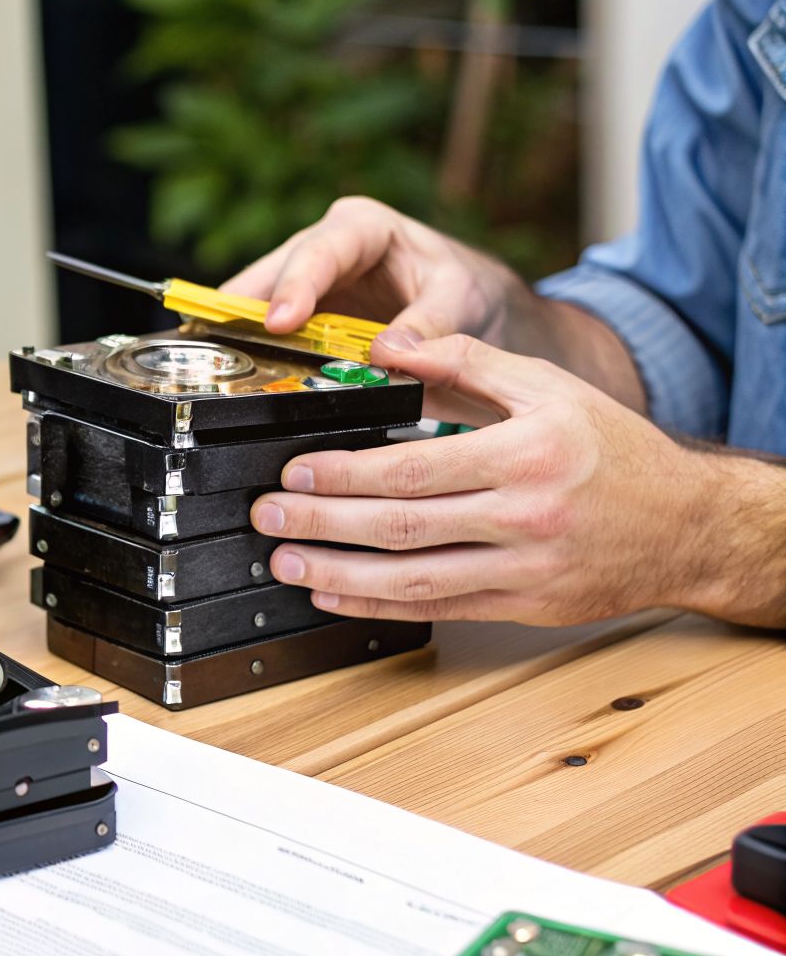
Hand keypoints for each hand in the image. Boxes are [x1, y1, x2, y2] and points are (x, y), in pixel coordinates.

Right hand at [222, 196, 533, 342]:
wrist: (471, 305)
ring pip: (255, 304)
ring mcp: (306, 283)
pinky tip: (243, 379)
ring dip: (239, 338)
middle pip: (268, 276)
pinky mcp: (300, 316)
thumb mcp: (459, 299)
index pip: (319, 253)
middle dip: (241, 312)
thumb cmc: (464, 288)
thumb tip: (389, 351)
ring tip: (221, 368)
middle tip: (220, 349)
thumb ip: (429, 324)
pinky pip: (267, 333)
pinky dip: (255, 355)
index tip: (279, 323)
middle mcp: (324, 247)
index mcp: (362, 227)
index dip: (294, 287)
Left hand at [248, 332, 718, 625]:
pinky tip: (334, 594)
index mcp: (526, 454)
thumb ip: (466, 359)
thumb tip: (389, 345)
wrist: (687, 526)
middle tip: (267, 519)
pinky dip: (377, 606)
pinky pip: (437, 610)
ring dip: (337, 576)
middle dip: (322, 526)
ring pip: (413, 580)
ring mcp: (524, 570)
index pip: (414, 467)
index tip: (295, 472)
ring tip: (285, 563)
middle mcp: (525, 517)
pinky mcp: (523, 606)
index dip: (345, 474)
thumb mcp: (549, 386)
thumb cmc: (615, 452)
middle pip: (401, 527)